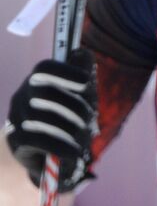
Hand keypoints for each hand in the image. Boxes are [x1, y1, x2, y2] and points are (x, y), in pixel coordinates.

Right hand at [5, 47, 96, 192]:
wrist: (41, 152)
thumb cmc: (65, 118)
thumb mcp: (79, 97)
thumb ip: (83, 74)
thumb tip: (84, 52)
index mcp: (38, 81)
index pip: (45, 68)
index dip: (66, 71)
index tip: (86, 81)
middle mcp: (23, 95)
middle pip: (46, 91)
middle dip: (75, 105)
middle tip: (91, 118)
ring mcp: (16, 117)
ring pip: (42, 117)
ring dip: (71, 128)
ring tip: (85, 138)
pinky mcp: (16, 140)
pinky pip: (36, 140)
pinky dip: (60, 146)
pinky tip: (74, 152)